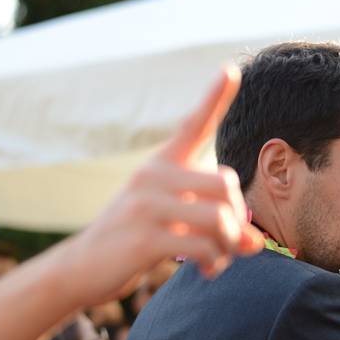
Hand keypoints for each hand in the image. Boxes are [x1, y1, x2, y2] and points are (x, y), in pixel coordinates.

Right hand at [59, 67, 263, 305]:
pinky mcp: (146, 238)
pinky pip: (204, 246)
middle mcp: (153, 175)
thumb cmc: (135, 240)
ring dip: (230, 245)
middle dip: (238, 217)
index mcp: (161, 164)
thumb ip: (216, 227)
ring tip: (219, 259)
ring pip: (220, 218)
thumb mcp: (174, 224)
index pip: (193, 125)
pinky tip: (207, 270)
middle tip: (230, 242)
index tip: (231, 69)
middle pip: (226, 183)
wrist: (81, 267)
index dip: (214, 97)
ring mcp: (147, 205)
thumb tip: (258, 244)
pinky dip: (215, 262)